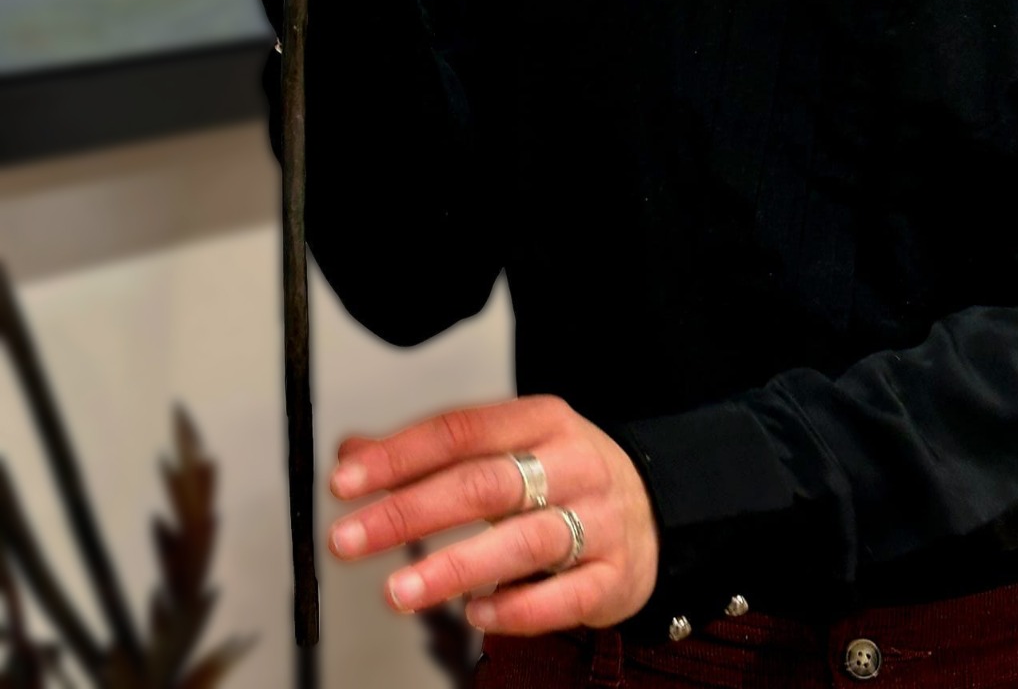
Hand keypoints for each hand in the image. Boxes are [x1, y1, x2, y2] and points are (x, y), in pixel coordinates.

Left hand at [326, 395, 659, 635]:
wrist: (654, 510)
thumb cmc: (562, 477)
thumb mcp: (506, 448)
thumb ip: (429, 453)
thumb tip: (351, 454)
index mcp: (540, 421)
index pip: (460, 430)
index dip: (398, 455)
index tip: (344, 482)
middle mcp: (571, 463)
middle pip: (483, 483)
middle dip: (409, 512)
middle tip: (349, 539)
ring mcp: (598, 519)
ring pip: (522, 541)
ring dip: (454, 566)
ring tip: (399, 591)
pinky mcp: (614, 575)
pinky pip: (564, 596)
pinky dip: (518, 609)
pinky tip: (476, 615)